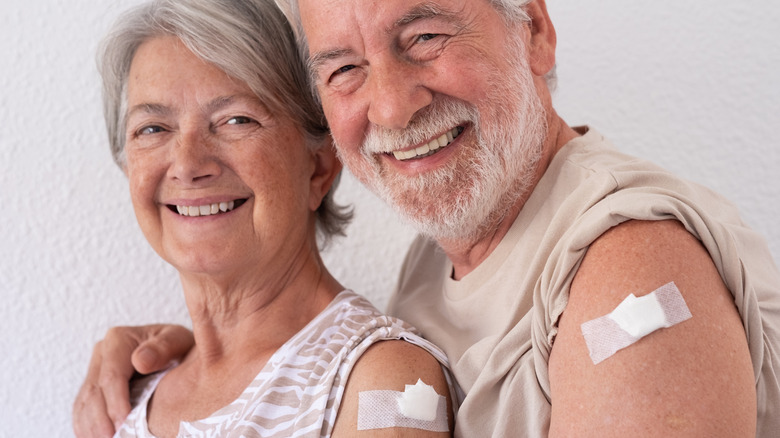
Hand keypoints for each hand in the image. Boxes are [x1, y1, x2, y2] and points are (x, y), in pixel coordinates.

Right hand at [72, 324, 193, 437]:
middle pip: (94, 393)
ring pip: (84, 403)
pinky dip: (86, 426)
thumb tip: (140, 361)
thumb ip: (163, 347)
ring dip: (91, 427)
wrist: (176, 351)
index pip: (111, 376)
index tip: (123, 423)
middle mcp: (101, 353)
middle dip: (101, 420)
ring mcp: (95, 370)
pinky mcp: (93, 387)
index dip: (115, 402)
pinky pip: (82, 409)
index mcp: (119, 340)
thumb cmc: (180, 346)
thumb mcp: (178, 340)